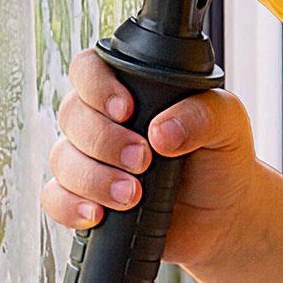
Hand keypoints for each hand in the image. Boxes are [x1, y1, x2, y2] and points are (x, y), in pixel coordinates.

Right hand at [41, 45, 262, 272]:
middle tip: (143, 160)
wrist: (224, 213)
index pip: (90, 69)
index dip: (97, 86)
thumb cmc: (222, 156)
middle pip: (72, 115)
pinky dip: (71, 206)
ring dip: (94, 178)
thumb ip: (202, 115)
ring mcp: (91, 158)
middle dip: (105, 141)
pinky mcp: (85, 196)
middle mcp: (104, 120)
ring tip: (133, 195)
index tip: (126, 110)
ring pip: (62, 158)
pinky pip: (54, 197)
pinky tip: (98, 214)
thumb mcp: (228, 124)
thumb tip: (160, 132)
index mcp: (133, 89)